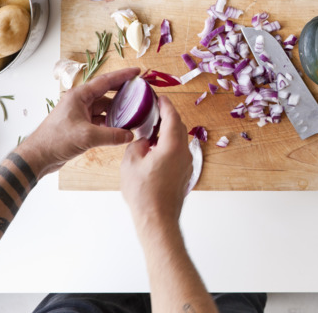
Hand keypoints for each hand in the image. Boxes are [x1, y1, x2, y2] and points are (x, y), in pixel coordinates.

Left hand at [16, 67, 138, 178]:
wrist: (37, 157)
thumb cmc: (56, 141)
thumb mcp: (86, 137)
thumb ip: (111, 135)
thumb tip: (130, 135)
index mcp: (79, 95)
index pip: (106, 81)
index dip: (123, 75)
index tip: (137, 71)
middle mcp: (80, 101)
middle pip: (106, 92)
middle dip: (123, 91)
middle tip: (139, 90)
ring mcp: (80, 113)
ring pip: (104, 107)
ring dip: (117, 110)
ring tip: (134, 110)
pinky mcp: (80, 125)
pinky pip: (100, 119)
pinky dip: (110, 122)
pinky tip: (120, 127)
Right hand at [121, 96, 191, 238]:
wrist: (157, 220)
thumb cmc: (143, 193)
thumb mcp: (131, 162)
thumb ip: (137, 144)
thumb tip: (144, 141)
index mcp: (173, 144)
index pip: (172, 116)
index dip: (165, 105)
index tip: (160, 97)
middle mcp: (184, 151)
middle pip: (178, 126)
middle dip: (167, 117)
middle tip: (153, 113)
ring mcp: (187, 163)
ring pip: (179, 140)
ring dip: (167, 133)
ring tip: (150, 133)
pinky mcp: (185, 174)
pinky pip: (178, 153)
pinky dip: (169, 146)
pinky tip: (155, 152)